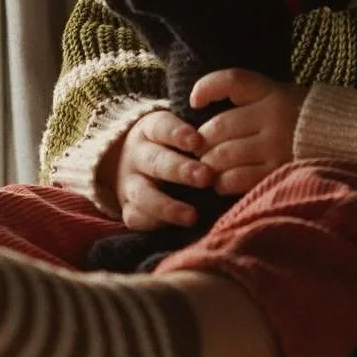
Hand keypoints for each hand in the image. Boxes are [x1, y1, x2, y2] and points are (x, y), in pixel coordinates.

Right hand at [106, 109, 212, 230]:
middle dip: (181, 170)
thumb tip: (229, 140)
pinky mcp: (126, 207)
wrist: (126, 162)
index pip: (162, 128)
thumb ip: (199, 135)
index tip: (198, 142)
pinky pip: (134, 217)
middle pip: (156, 161)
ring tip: (193, 216)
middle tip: (206, 176)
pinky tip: (171, 228)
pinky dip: (151, 223)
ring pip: (143, 194)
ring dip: (167, 206)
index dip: (178, 134)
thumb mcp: (175, 131)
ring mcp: (129, 183)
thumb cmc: (167, 145)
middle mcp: (137, 156)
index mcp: (149, 131)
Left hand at [190, 71, 307, 195]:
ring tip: (207, 167)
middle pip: (219, 126)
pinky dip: (222, 182)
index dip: (206, 88)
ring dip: (208, 163)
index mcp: (273, 92)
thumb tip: (201, 105)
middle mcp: (274, 116)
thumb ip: (249, 100)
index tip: (194, 101)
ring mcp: (276, 145)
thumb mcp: (281, 96)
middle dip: (201, 140)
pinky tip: (222, 182)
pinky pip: (237, 178)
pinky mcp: (278, 171)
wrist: (347, 142)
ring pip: (224, 154)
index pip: (232, 81)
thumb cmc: (303, 120)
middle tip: (198, 149)